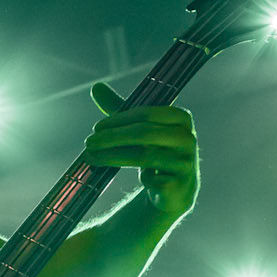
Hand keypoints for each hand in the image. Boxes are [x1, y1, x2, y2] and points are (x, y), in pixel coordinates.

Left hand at [83, 84, 199, 221]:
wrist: (175, 189)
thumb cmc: (154, 151)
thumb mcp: (139, 129)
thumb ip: (120, 109)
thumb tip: (96, 87)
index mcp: (180, 118)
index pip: (146, 114)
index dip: (118, 120)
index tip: (96, 128)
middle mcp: (187, 138)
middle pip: (144, 134)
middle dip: (112, 138)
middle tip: (88, 144)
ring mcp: (186, 162)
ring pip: (144, 157)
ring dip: (112, 157)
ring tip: (91, 158)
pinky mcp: (180, 185)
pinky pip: (151, 180)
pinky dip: (137, 179)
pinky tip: (129, 180)